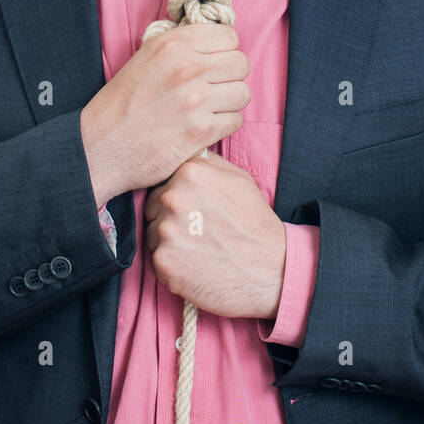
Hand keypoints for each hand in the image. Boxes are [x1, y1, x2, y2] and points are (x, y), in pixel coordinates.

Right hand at [80, 23, 249, 203]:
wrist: (100, 145)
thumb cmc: (122, 103)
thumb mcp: (145, 58)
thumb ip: (181, 47)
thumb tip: (217, 43)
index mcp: (173, 45)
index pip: (229, 36)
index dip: (224, 51)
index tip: (214, 63)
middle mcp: (187, 68)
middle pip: (241, 63)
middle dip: (231, 76)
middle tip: (213, 88)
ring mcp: (196, 101)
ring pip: (243, 93)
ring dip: (230, 102)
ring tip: (209, 108)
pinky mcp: (201, 131)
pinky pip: (236, 120)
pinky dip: (224, 124)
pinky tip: (205, 125)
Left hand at [144, 152, 286, 319]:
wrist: (271, 269)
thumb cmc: (254, 223)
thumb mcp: (238, 179)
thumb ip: (206, 163)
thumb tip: (186, 153)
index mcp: (189, 174)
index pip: (162, 184)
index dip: (178, 200)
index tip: (195, 212)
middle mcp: (173, 198)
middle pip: (153, 209)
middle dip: (169, 220)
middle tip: (199, 234)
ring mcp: (166, 231)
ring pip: (153, 235)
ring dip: (169, 244)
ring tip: (200, 250)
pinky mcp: (164, 262)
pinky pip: (157, 261)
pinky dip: (172, 267)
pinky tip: (196, 267)